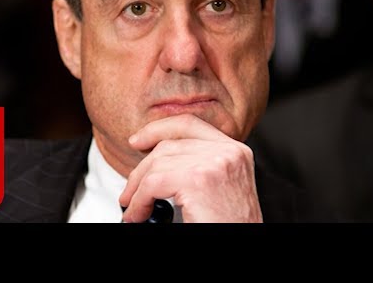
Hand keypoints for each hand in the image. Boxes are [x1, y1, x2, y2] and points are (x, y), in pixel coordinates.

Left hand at [119, 114, 262, 222]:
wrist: (243, 248)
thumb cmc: (228, 223)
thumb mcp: (218, 186)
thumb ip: (197, 164)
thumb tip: (156, 157)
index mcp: (235, 151)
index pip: (189, 124)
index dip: (158, 129)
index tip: (137, 140)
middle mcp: (228, 152)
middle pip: (168, 145)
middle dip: (141, 169)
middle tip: (129, 190)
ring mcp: (214, 163)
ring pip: (157, 165)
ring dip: (137, 189)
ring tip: (134, 208)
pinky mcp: (198, 180)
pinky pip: (153, 183)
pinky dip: (139, 201)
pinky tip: (138, 214)